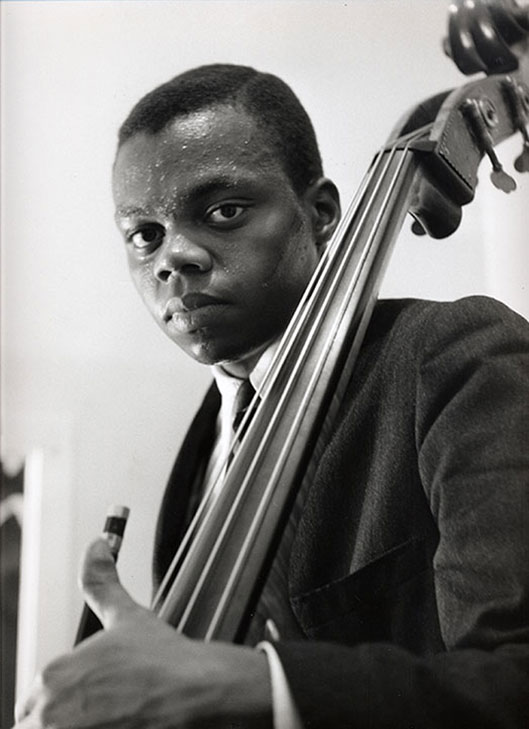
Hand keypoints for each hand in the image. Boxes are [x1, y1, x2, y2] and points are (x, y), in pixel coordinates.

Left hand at [14, 538, 271, 728]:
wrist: (197, 693)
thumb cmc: (165, 662)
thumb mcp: (127, 616)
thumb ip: (101, 582)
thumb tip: (96, 547)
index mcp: (54, 674)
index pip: (37, 698)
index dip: (66, 696)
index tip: (93, 695)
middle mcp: (51, 711)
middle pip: (40, 722)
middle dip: (66, 716)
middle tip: (106, 710)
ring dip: (75, 726)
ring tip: (112, 719)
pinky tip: (117, 724)